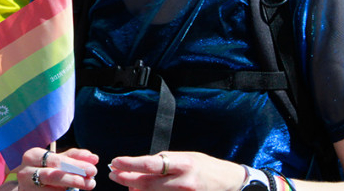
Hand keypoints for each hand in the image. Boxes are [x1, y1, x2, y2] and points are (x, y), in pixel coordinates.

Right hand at [17, 147, 98, 189]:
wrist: (27, 184)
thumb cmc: (44, 169)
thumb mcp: (56, 160)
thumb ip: (74, 158)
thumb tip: (94, 158)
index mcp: (32, 156)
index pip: (56, 160)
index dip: (76, 164)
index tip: (93, 168)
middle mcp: (25, 171)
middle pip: (53, 175)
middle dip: (75, 177)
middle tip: (92, 180)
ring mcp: (27, 187)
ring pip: (52, 190)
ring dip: (71, 187)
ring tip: (87, 185)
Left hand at [108, 151, 244, 190]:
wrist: (229, 183)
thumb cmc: (203, 167)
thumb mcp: (184, 157)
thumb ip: (162, 164)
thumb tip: (137, 170)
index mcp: (183, 164)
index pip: (150, 164)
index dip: (129, 164)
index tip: (115, 162)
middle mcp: (184, 182)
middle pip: (147, 184)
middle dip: (126, 179)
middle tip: (114, 175)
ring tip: (130, 186)